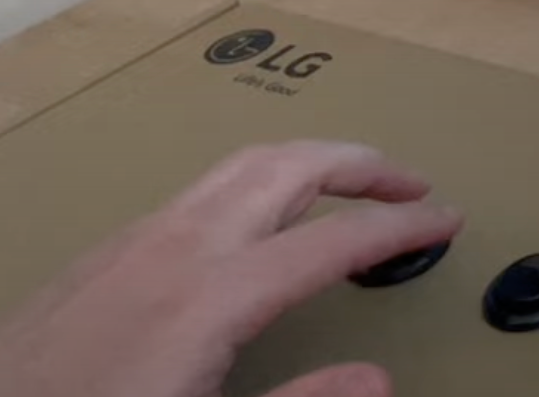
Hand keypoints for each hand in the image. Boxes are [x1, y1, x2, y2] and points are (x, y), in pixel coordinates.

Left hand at [0, 141, 463, 396]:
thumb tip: (376, 380)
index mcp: (208, 296)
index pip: (331, 242)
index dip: (400, 228)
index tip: (446, 221)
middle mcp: (169, 251)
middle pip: (284, 168)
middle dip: (358, 163)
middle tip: (410, 184)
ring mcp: (125, 248)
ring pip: (234, 171)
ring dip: (303, 167)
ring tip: (345, 191)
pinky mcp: (93, 263)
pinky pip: (192, 197)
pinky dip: (251, 190)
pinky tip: (252, 232)